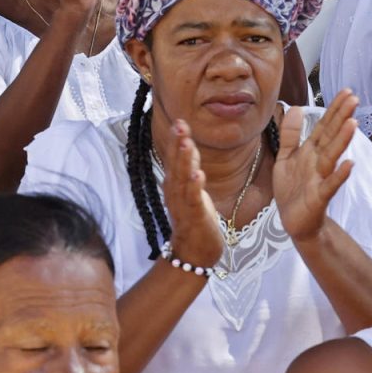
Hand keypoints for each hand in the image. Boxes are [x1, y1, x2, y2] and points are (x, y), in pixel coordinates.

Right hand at [158, 119, 223, 267]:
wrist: (193, 251)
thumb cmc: (194, 218)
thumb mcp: (191, 188)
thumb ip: (188, 166)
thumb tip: (186, 143)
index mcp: (174, 184)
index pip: (173, 158)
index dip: (175, 139)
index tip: (179, 120)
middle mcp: (175, 191)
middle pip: (175, 165)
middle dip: (177, 144)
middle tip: (180, 124)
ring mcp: (183, 204)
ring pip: (182, 179)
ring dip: (184, 161)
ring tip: (187, 143)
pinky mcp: (194, 216)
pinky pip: (193, 199)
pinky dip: (194, 187)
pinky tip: (198, 174)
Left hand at [273, 90, 357, 242]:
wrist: (293, 221)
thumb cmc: (292, 188)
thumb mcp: (286, 157)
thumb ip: (290, 134)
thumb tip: (296, 107)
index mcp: (310, 151)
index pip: (324, 126)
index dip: (333, 109)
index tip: (346, 91)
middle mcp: (318, 161)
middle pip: (330, 136)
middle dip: (341, 118)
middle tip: (355, 99)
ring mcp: (320, 178)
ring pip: (331, 156)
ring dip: (342, 141)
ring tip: (353, 123)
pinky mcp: (319, 197)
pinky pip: (330, 185)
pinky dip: (339, 175)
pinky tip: (350, 164)